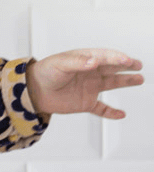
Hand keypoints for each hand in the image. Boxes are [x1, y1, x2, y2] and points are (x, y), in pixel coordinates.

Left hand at [26, 49, 143, 118]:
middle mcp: (90, 73)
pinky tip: (121, 114)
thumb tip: (94, 61)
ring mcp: (89, 88)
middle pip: (112, 68)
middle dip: (126, 66)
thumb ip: (77, 63)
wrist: (32, 91)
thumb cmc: (44, 73)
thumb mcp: (60, 64)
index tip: (127, 61)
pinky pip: (101, 108)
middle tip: (137, 65)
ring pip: (112, 84)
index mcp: (84, 60)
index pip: (105, 57)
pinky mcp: (85, 103)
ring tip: (139, 79)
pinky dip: (111, 112)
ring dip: (125, 82)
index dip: (116, 58)